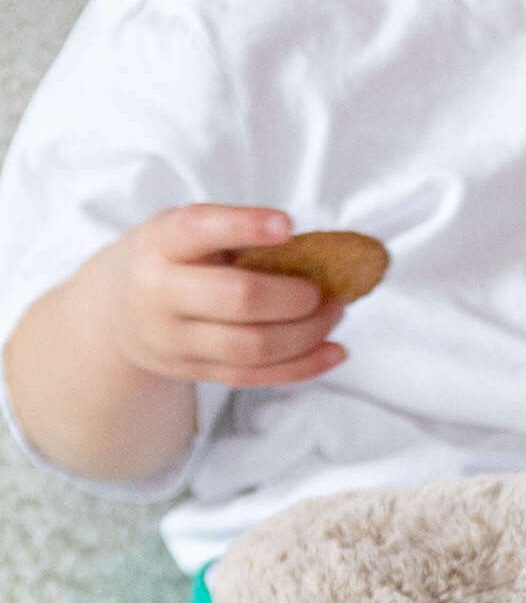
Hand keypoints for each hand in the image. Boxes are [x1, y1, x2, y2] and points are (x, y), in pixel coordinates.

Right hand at [86, 205, 350, 390]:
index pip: (197, 229)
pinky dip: (302, 367)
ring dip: (307, 333)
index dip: (244, 226)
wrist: (113, 310)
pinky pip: (254, 377)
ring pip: (251, 347)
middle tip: (324, 289)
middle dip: (294, 296)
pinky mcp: (192, 371)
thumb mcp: (184, 233)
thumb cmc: (171, 259)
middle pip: (238, 299)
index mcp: (159, 244)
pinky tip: (335, 351)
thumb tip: (314, 252)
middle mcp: (158, 293)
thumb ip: (234, 236)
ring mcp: (173, 340)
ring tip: (334, 313)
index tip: (288, 225)